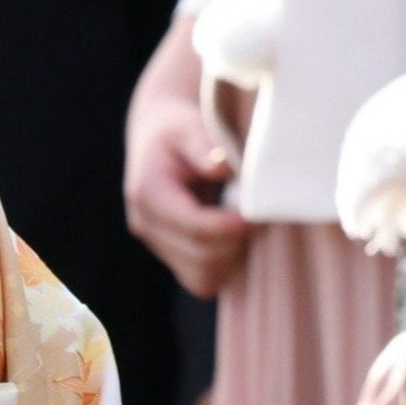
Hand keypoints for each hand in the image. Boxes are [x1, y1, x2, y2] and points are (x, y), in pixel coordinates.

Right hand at [126, 20, 253, 297]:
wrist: (157, 139)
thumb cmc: (177, 130)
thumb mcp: (188, 125)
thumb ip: (203, 145)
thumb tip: (222, 168)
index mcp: (147, 193)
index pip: (192, 226)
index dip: (228, 226)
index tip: (255, 215)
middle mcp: (146, 225)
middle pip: (202, 258)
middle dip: (236, 241)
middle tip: (259, 215)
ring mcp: (158, 245)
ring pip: (204, 277)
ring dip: (233, 256)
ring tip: (243, 222)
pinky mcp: (172, 256)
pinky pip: (204, 279)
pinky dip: (226, 264)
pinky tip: (234, 235)